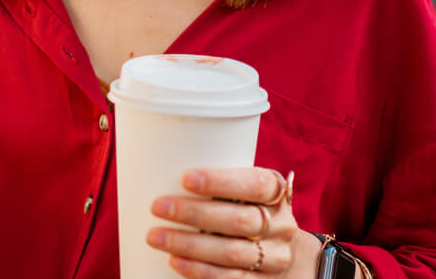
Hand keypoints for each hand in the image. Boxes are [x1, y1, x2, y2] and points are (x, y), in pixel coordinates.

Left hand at [148, 167, 318, 277]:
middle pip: (239, 220)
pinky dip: (199, 270)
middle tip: (157, 207)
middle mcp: (280, 225)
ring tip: (155, 236)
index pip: (256, 184)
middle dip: (194, 214)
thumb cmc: (246, 209)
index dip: (222, 182)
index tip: (185, 179)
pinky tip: (174, 261)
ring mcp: (274, 257)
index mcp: (276, 193)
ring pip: (231, 252)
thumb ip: (217, 183)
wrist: (278, 251)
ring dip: (188, 245)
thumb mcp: (244, 191)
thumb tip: (158, 168)